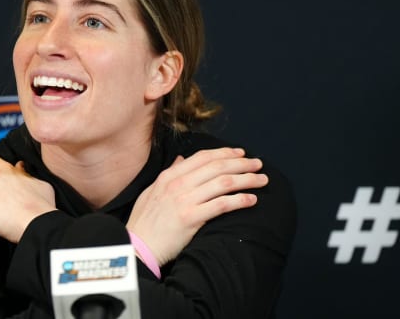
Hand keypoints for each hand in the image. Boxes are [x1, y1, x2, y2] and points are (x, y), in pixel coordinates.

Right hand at [126, 147, 267, 265]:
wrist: (137, 247)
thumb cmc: (144, 223)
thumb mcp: (151, 192)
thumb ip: (168, 174)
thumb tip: (182, 159)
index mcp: (168, 176)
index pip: (202, 157)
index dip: (225, 153)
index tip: (240, 153)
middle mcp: (177, 184)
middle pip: (217, 166)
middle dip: (242, 163)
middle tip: (258, 164)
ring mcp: (184, 200)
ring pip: (223, 183)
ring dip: (247, 179)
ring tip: (262, 180)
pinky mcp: (190, 218)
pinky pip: (222, 204)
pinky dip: (240, 200)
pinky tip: (252, 200)